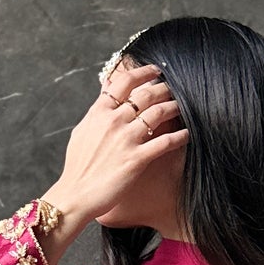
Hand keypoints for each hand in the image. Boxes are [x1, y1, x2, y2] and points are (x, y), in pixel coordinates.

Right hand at [43, 62, 186, 239]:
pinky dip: (180, 136)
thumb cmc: (77, 166)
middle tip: (175, 87)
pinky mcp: (137, 159)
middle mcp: (113, 121)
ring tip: (184, 106)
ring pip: (158, 113)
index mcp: (99, 112)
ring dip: (175, 107)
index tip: (156, 70)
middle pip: (146, 94)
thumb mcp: (82, 131)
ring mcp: (126, 139)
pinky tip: (188, 134)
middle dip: (164, 88)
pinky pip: (165, 142)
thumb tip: (105, 92)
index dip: (144, 72)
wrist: (76, 194)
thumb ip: (97, 111)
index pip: (124, 82)